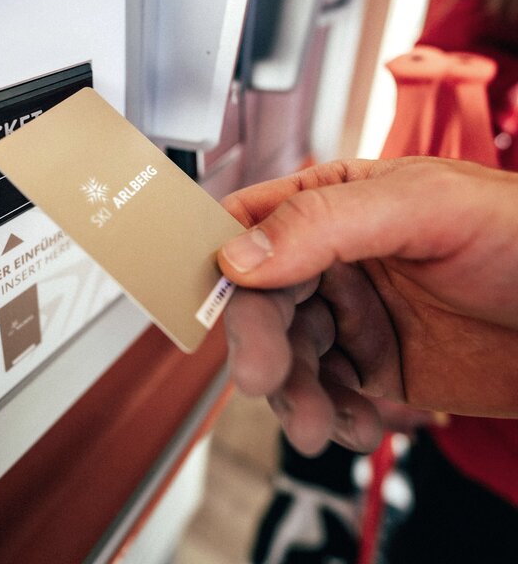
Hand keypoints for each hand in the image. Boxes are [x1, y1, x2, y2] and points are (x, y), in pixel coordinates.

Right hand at [217, 157, 517, 456]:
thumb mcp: (424, 207)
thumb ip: (325, 224)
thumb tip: (240, 254)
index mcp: (332, 201)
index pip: (249, 223)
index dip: (219, 258)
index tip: (203, 297)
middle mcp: (331, 258)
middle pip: (262, 300)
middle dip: (259, 342)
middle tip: (263, 377)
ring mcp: (351, 314)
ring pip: (289, 355)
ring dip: (294, 392)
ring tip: (318, 422)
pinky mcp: (374, 365)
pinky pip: (328, 394)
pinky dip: (333, 416)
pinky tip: (357, 425)